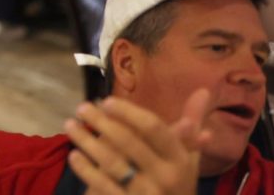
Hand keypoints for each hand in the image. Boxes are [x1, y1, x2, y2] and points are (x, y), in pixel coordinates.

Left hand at [65, 90, 211, 194]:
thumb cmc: (177, 184)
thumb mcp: (188, 158)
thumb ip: (193, 124)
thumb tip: (203, 89)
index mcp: (179, 160)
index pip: (154, 129)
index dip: (129, 112)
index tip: (106, 101)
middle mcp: (164, 177)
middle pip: (128, 142)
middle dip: (102, 122)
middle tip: (81, 107)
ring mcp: (145, 194)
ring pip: (111, 163)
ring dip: (87, 141)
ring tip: (70, 125)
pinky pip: (102, 186)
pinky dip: (86, 170)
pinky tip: (74, 155)